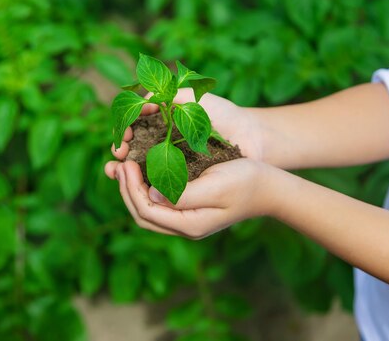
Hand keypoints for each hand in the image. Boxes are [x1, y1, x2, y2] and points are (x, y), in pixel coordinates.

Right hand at [105, 88, 262, 176]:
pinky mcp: (182, 180)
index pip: (133, 127)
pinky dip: (145, 184)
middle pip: (132, 148)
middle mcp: (162, 143)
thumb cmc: (223, 114)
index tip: (124, 135)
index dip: (124, 131)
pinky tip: (138, 185)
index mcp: (161, 122)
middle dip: (121, 151)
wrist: (252, 136)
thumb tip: (139, 102)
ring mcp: (172, 163)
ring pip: (141, 168)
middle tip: (119, 155)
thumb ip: (165, 95)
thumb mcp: (191, 98)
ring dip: (126, 170)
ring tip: (118, 170)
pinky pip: (159, 183)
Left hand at [110, 158, 272, 238]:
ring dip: (131, 189)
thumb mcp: (216, 186)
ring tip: (123, 166)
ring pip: (147, 210)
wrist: (270, 187)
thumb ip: (183, 194)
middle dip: (125, 189)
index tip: (127, 164)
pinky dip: (144, 187)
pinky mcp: (188, 207)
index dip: (130, 188)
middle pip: (142, 214)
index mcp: (188, 224)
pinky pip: (158, 202)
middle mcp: (184, 225)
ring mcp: (185, 218)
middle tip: (119, 164)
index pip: (146, 211)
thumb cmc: (246, 182)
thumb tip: (152, 194)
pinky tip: (141, 169)